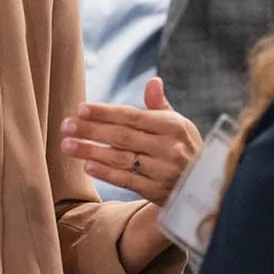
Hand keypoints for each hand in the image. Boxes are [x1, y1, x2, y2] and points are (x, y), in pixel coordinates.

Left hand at [60, 77, 203, 203]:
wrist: (207, 188)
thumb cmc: (186, 149)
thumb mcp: (180, 125)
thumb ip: (160, 105)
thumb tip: (153, 81)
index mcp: (173, 126)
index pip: (132, 116)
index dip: (105, 113)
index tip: (81, 109)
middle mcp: (168, 148)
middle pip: (122, 136)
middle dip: (91, 130)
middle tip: (65, 126)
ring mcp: (162, 171)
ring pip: (121, 159)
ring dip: (91, 151)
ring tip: (67, 145)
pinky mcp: (156, 191)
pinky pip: (127, 181)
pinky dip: (106, 173)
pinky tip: (87, 166)